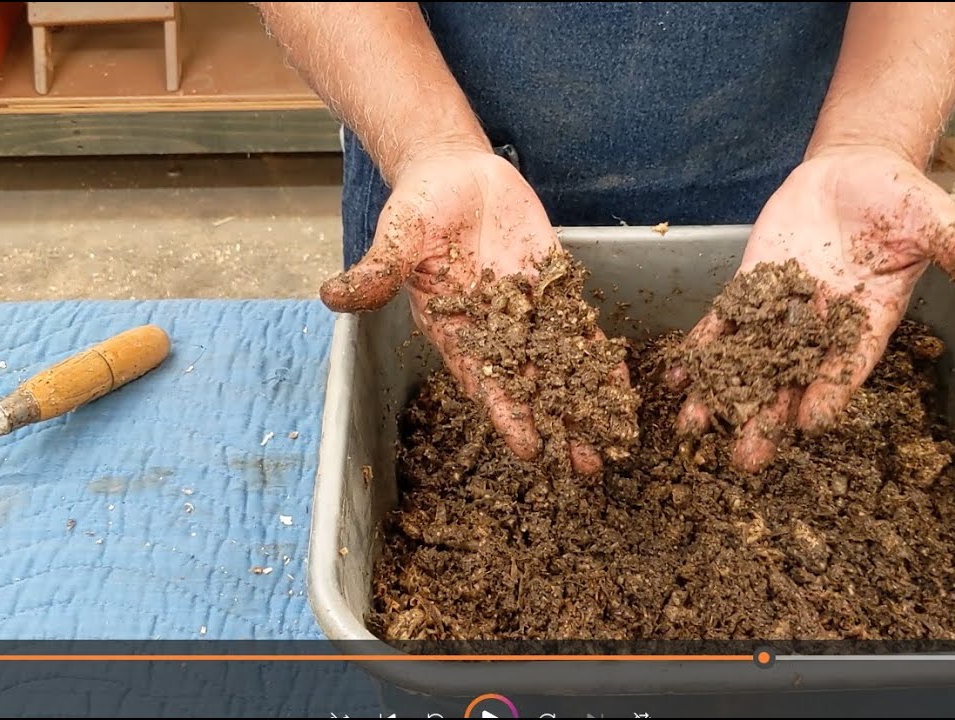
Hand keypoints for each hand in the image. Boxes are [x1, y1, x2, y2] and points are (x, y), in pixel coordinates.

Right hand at [319, 148, 629, 474]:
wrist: (453, 173)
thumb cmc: (419, 206)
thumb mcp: (398, 236)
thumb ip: (378, 270)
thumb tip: (332, 295)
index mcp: (454, 329)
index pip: (484, 382)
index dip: (507, 415)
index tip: (529, 449)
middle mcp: (493, 330)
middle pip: (531, 385)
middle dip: (558, 423)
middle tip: (587, 466)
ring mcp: (526, 310)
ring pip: (561, 363)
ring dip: (585, 399)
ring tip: (614, 436)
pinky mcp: (552, 285)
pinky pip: (579, 326)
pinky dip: (599, 354)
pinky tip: (622, 384)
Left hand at [667, 144, 954, 471]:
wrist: (856, 170)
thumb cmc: (900, 199)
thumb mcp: (934, 219)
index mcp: (868, 320)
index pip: (847, 363)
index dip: (830, 390)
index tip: (812, 421)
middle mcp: (822, 325)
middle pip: (790, 378)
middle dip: (766, 415)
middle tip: (744, 458)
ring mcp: (782, 308)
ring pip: (750, 358)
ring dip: (723, 391)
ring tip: (695, 425)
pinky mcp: (752, 286)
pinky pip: (724, 322)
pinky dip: (703, 346)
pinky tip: (679, 373)